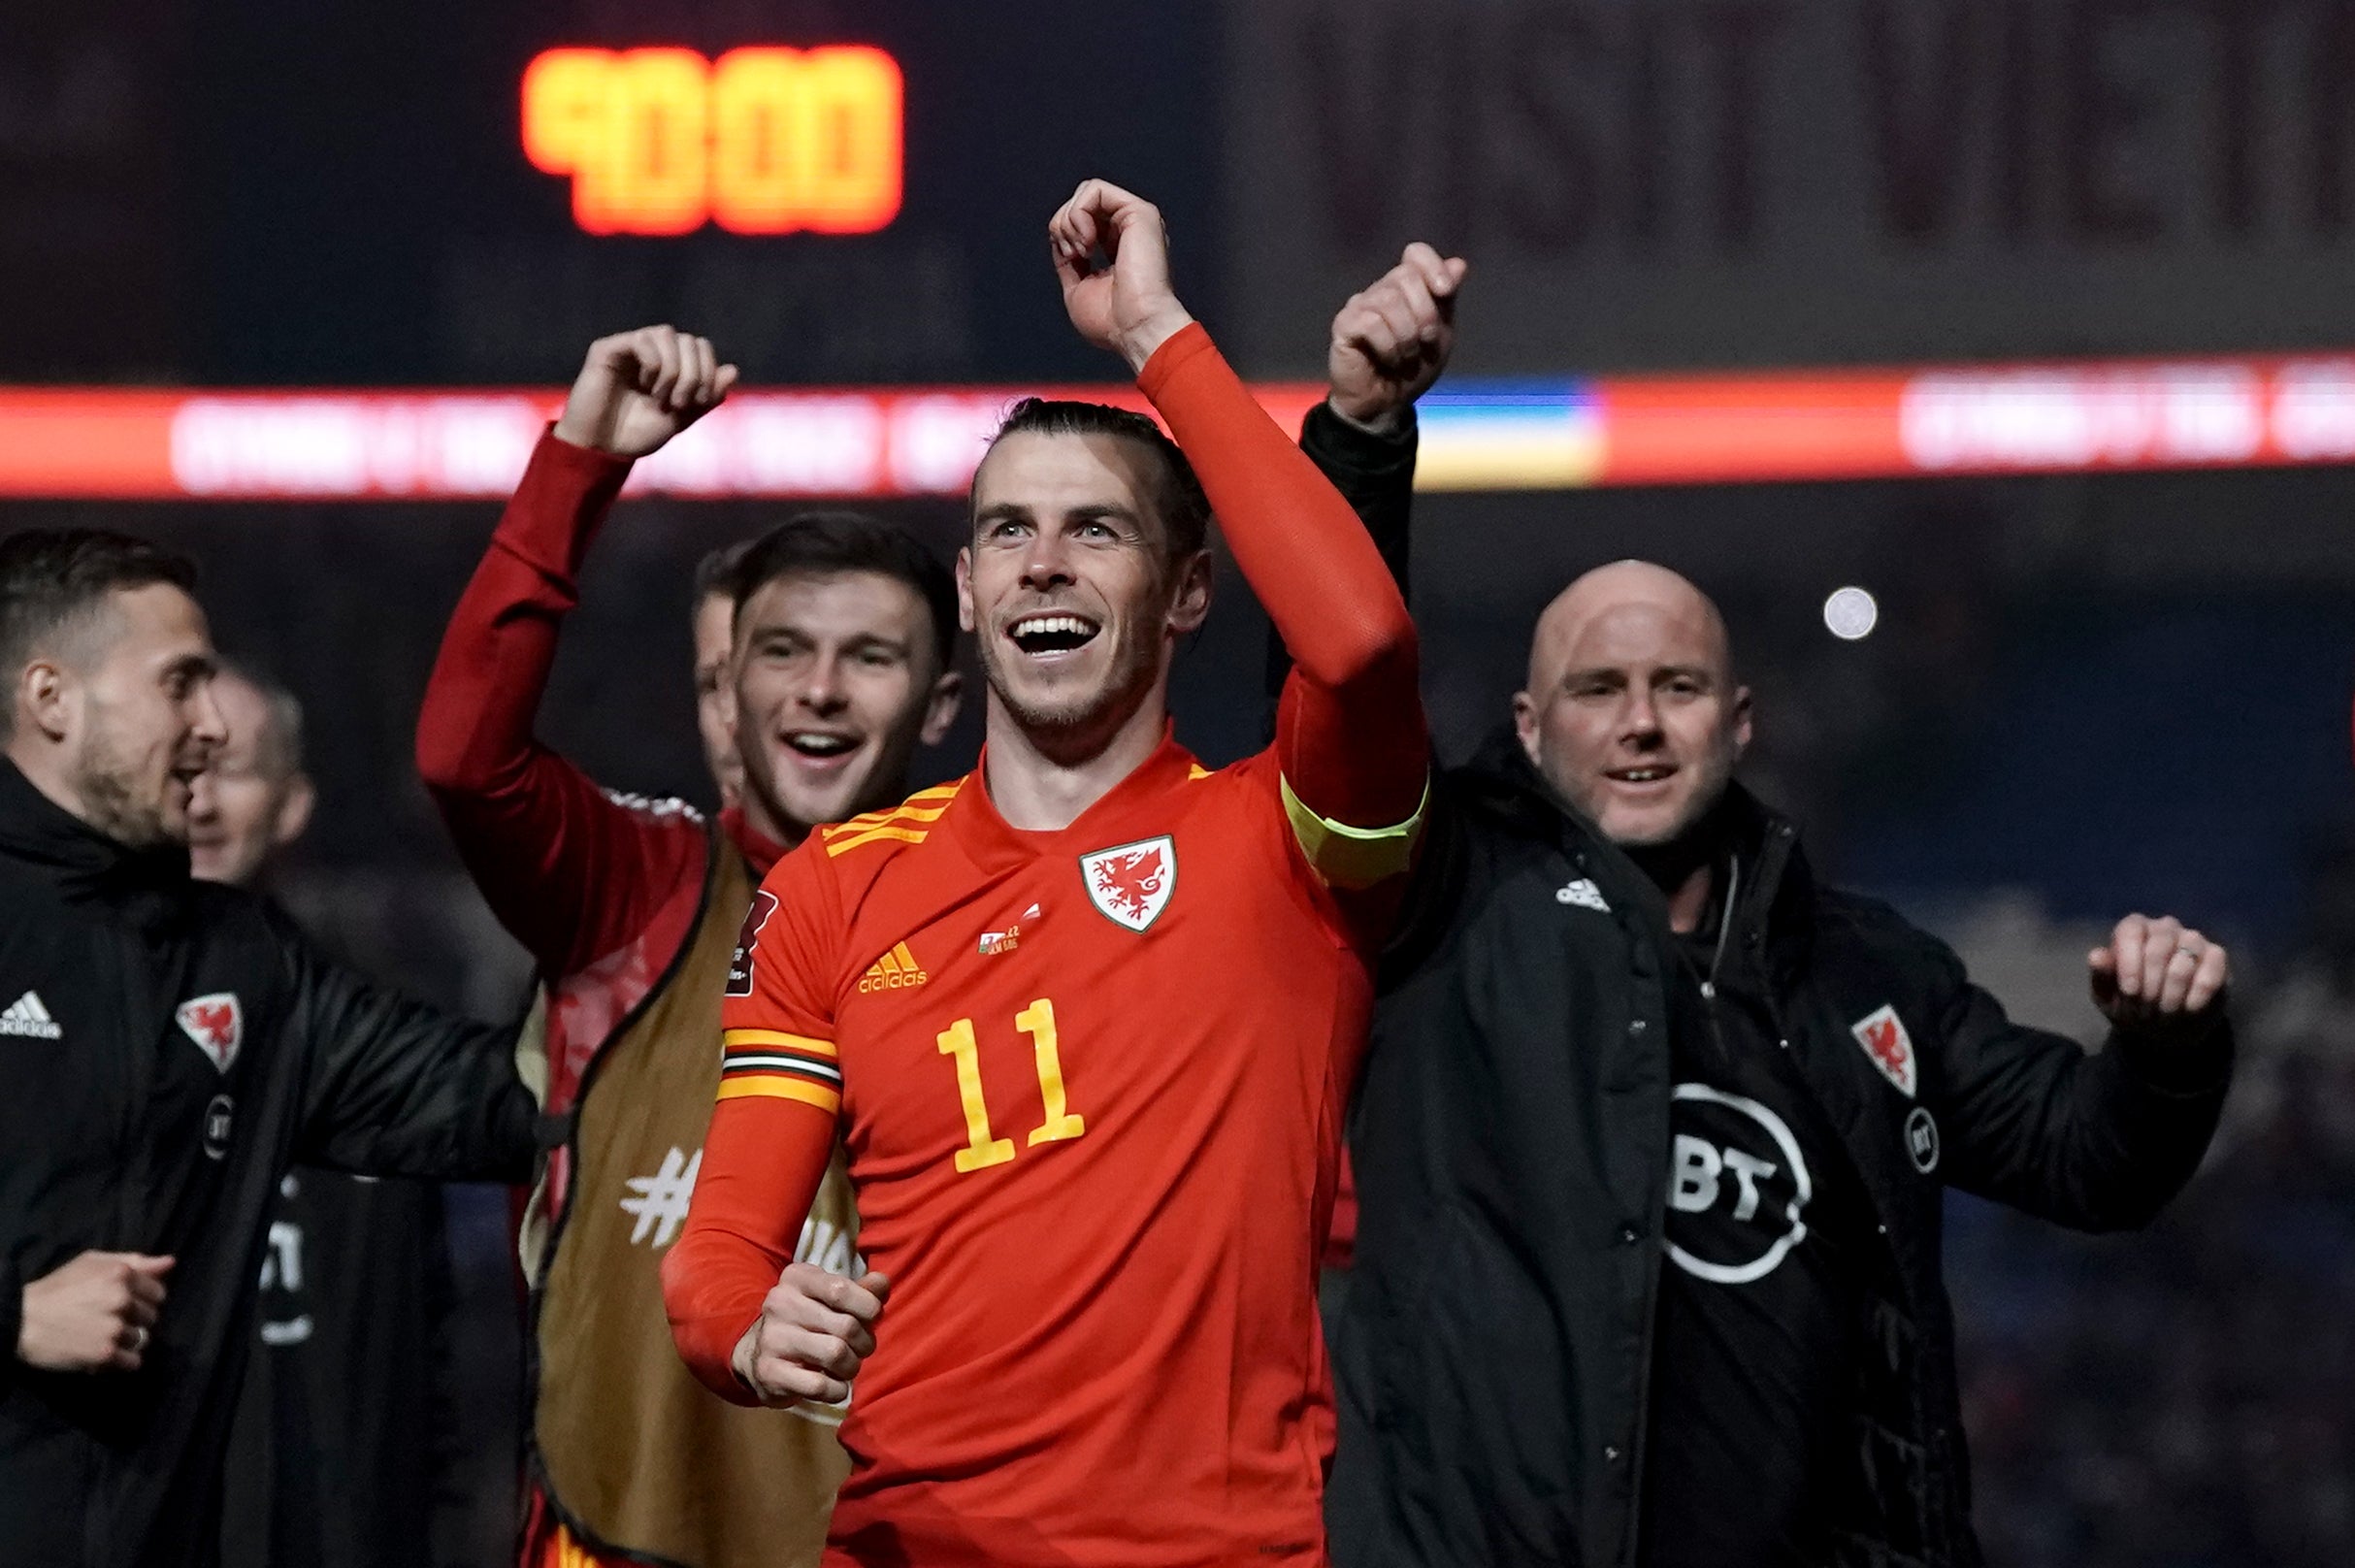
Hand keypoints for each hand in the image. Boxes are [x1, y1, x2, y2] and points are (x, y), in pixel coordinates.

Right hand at [16, 1252, 172, 1372]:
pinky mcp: (105, 1354)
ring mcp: (115, 1328)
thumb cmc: (56, 1288)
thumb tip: (170, 1263)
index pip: (158, 1292)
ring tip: (103, 1337)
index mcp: (122, 1274)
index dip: (142, 1299)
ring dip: (126, 1341)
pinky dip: (121, 1361)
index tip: (125, 1304)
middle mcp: (123, 1300)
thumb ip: (134, 1261)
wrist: (22, 1321)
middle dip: (135, 1320)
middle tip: (109, 1321)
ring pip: (142, 1339)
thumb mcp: (91, 1263)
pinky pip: (133, 1361)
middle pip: (151, 1316)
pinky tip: (104, 1353)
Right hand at [550, 325, 738, 458]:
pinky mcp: (607, 349)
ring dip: (673, 368)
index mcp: (669, 365)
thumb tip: (733, 369)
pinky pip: (642, 339)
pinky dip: (653, 362)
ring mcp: (629, 348)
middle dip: (693, 373)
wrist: (602, 449)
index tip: (700, 402)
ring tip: (662, 396)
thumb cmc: (637, 435)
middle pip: (689, 340)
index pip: (701, 347)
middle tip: (679, 402)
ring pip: (667, 334)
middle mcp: (651, 352)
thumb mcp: (681, 418)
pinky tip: (646, 385)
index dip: (709, 371)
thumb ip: (707, 396)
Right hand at [729, 1263, 889, 1407]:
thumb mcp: (830, 1298)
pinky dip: (837, 1390)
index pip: (842, 1289)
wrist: (756, 1356)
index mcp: (797, 1278)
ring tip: (847, 1366)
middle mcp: (780, 1303)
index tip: (871, 1318)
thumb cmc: (807, 1321)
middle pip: (846, 1326)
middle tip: (860, 1349)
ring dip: (852, 1367)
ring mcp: (772, 1338)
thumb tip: (882, 1283)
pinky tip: (834, 1385)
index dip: (869, 1308)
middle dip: (865, 1343)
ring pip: (836, 1354)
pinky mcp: (769, 1373)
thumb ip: (861, 1291)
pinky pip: (819, 1386)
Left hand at [1048, 179, 1195, 372]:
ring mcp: (1136, 219)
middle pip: (1081, 201)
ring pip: (1086, 191)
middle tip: (1072, 254)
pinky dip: (1079, 214)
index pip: (1082, 221)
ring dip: (1070, 220)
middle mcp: (1130, 230)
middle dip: (1062, 224)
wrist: (1136, 329)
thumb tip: (1058, 238)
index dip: (1063, 234)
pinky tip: (1088, 241)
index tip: (1069, 260)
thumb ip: (1068, 261)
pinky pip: (1095, 190)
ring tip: (1081, 250)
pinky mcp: (1140, 212)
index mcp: (1118, 248)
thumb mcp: (1077, 289)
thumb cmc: (1113, 322)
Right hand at [1327, 243, 1468, 431]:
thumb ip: (1446, 300)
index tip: (1446, 292)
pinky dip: (1388, 346)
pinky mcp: (1344, 325)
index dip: (1433, 267)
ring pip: (1389, 301)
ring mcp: (1360, 306)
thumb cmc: (1414, 370)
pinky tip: (1387, 359)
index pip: (1416, 254)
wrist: (1388, 405)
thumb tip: (1459, 264)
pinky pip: (1372, 322)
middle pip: (1406, 276)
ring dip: (1407, 336)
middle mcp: (1381, 291)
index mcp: (1406, 289)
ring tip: (1405, 357)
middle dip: (1425, 313)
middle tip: (1425, 342)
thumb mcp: (1441, 334)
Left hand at [2089, 915, 2229, 1036]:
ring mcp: (2193, 940)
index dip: (2129, 962)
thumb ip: (2101, 976)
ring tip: (2164, 1015)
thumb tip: (2097, 956)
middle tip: (2145, 1011)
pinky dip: (2197, 996)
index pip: (2130, 931)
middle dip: (2150, 986)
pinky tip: (2188, 1010)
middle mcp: (2164, 928)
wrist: (2165, 1028)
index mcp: (2133, 929)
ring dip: (2172, 995)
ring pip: (2184, 962)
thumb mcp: (2107, 997)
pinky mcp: (2216, 957)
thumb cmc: (2131, 1005)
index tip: (2129, 992)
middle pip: (2157, 947)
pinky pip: (2210, 973)